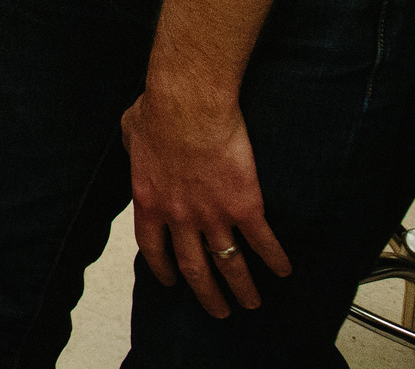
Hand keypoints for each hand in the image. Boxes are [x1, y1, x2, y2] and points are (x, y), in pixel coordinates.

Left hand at [121, 87, 290, 316]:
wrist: (188, 104)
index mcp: (150, 201)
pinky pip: (262, 241)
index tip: (172, 282)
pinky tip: (284, 271)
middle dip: (206, 294)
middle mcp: (180, 217)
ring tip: (251, 303)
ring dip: (242, 287)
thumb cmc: (157, 110)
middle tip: (218, 311)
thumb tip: (134, 144)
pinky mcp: (245, 205)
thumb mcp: (130, 131)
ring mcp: (213, 214)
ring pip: (229, 263)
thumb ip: (133, 148)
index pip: (153, 248)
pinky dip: (275, 259)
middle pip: (194, 267)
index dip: (163, 268)